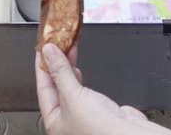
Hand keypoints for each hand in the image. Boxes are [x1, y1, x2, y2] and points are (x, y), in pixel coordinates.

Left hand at [35, 43, 152, 134]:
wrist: (128, 133)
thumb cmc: (99, 128)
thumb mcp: (73, 95)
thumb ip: (60, 72)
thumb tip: (49, 52)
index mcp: (53, 122)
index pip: (43, 88)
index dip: (42, 66)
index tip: (43, 48)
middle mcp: (65, 120)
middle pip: (55, 87)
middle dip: (55, 65)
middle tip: (56, 45)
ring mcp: (80, 114)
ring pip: (68, 86)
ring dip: (67, 69)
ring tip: (66, 50)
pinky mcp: (95, 109)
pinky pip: (80, 88)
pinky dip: (78, 76)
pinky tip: (77, 69)